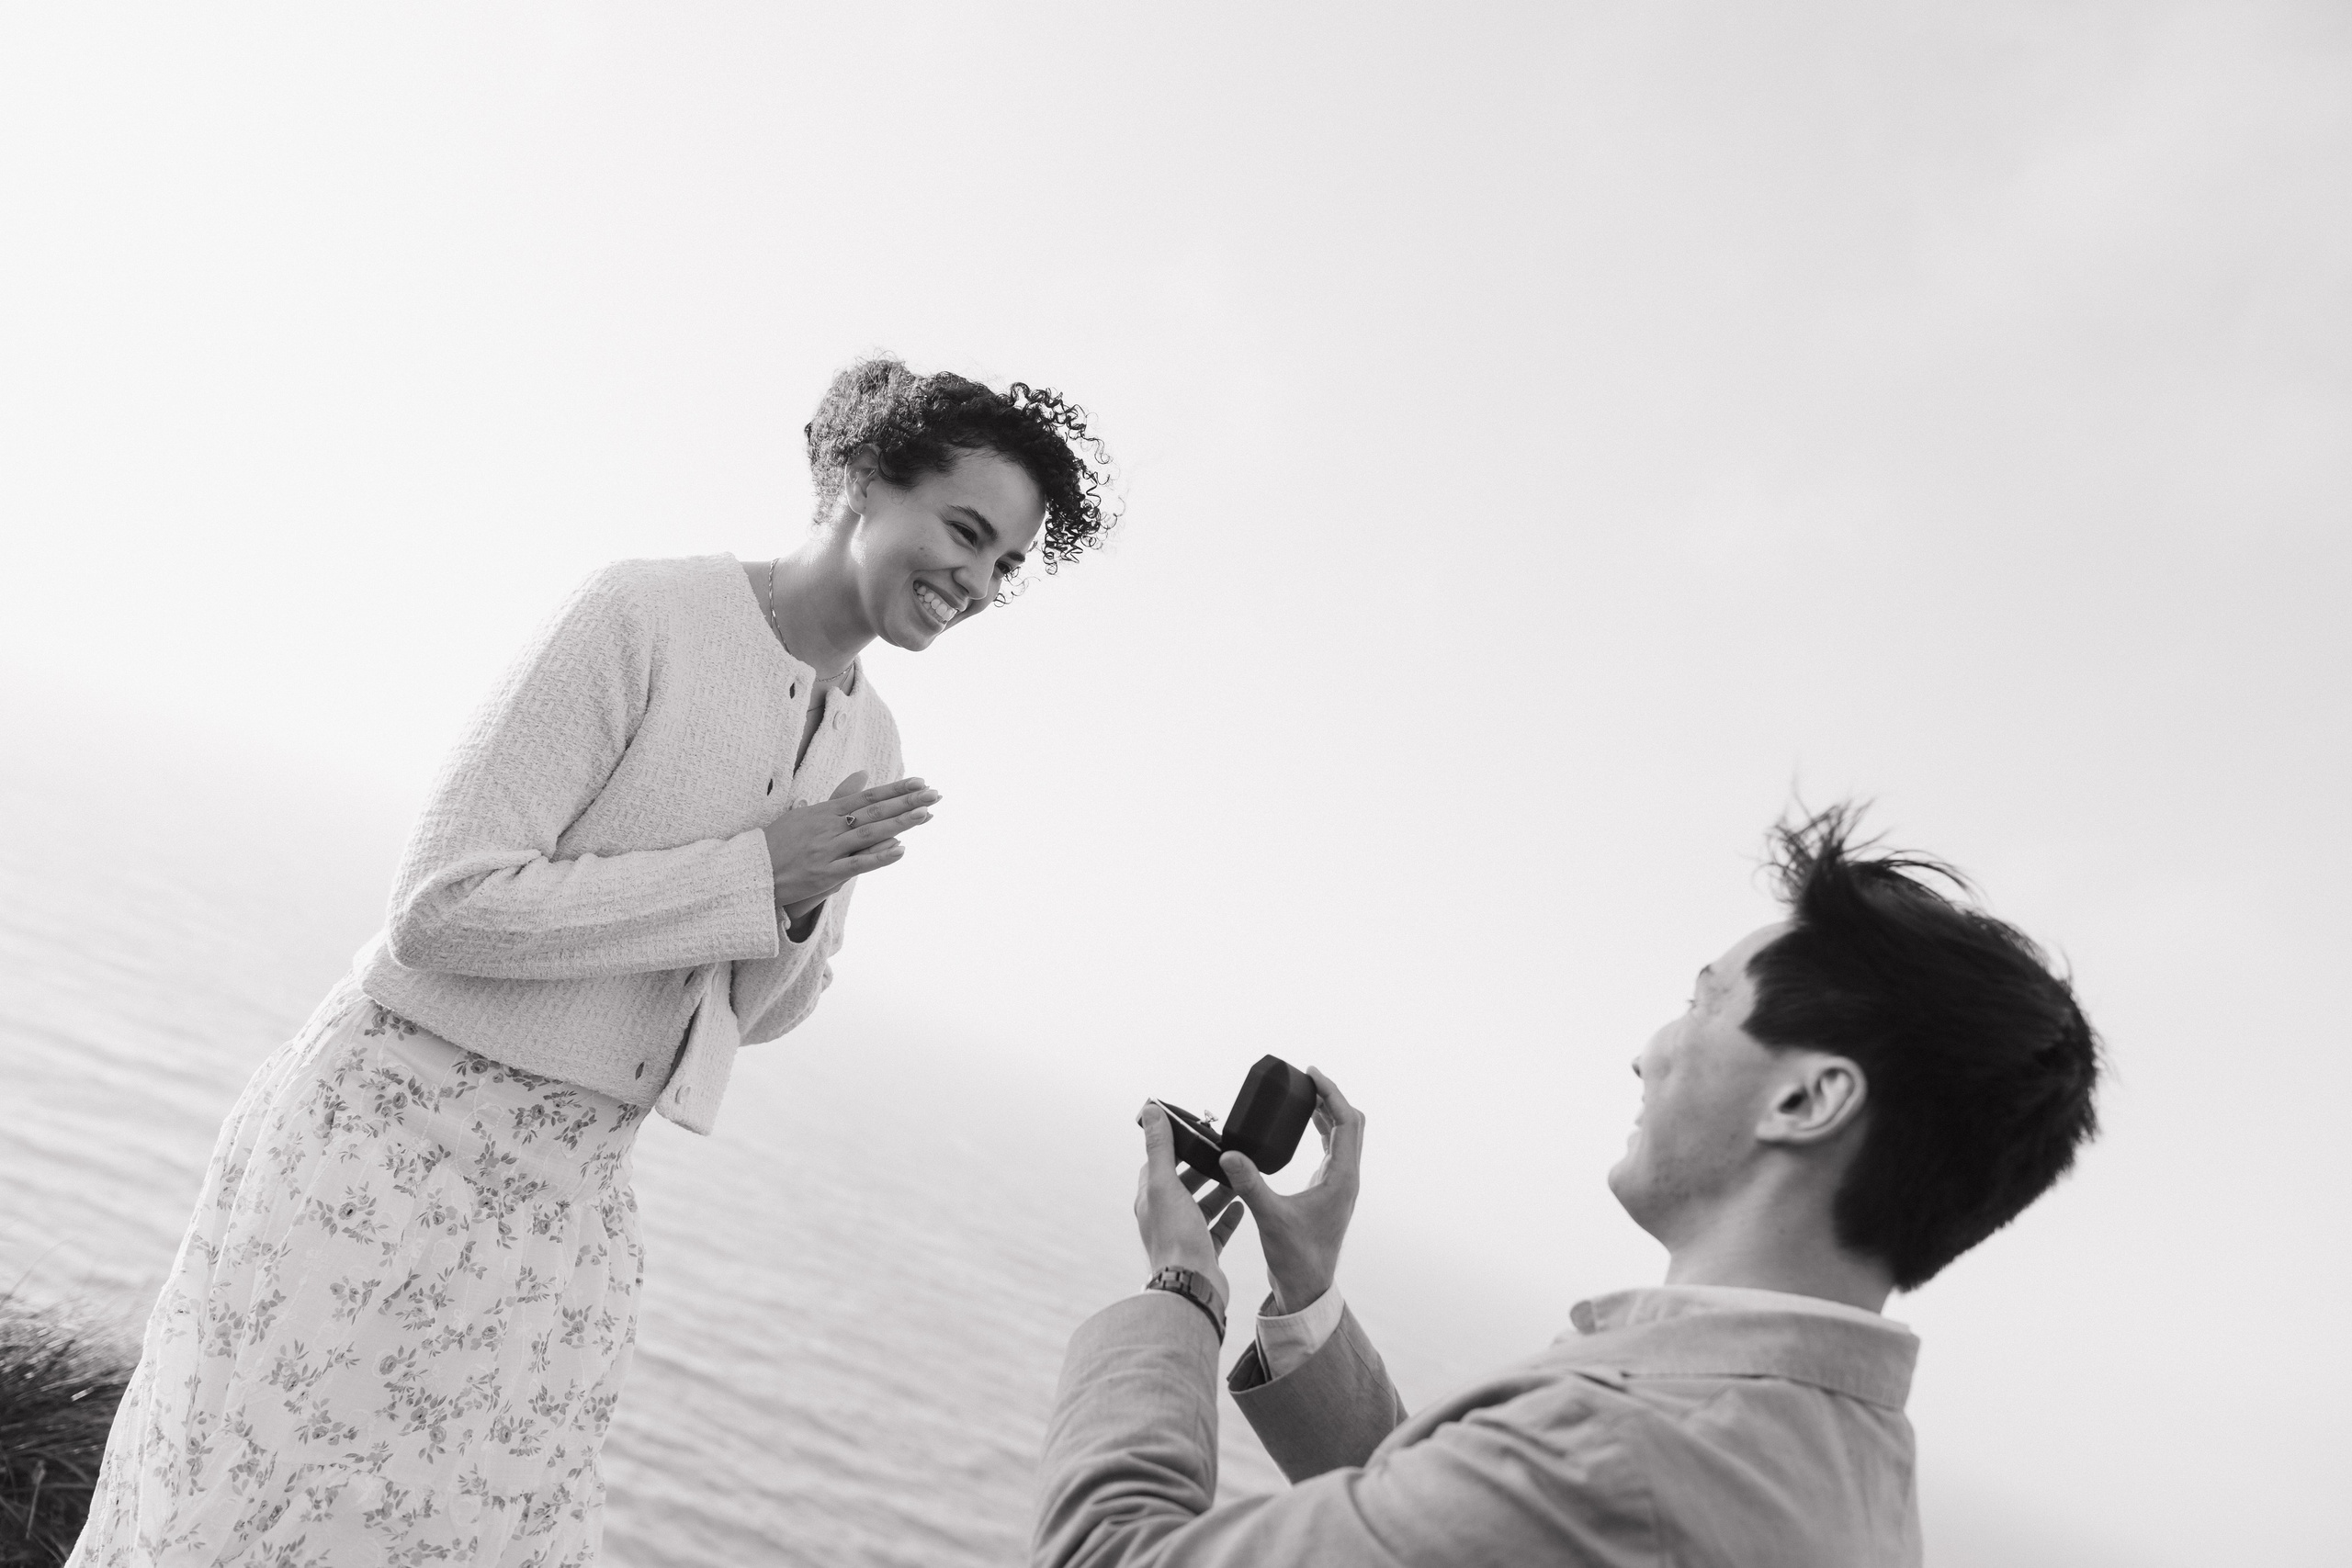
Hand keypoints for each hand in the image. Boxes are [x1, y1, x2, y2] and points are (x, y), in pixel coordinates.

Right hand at [762, 771, 938, 909]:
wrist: (750, 871)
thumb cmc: (779, 843)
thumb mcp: (806, 813)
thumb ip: (838, 797)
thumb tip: (864, 774)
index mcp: (824, 811)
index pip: (867, 797)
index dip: (895, 789)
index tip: (921, 782)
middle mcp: (827, 827)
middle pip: (873, 812)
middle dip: (906, 802)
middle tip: (934, 794)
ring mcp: (826, 850)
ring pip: (868, 834)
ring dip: (899, 824)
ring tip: (925, 814)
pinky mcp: (824, 874)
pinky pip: (856, 865)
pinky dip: (879, 857)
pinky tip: (901, 850)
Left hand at [1135, 1103, 1244, 1306]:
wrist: (1192, 1286)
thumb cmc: (1176, 1236)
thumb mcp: (1166, 1184)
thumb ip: (1160, 1147)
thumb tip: (1150, 1110)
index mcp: (1150, 1201)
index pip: (1158, 1166)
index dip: (1174, 1147)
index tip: (1195, 1133)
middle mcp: (1163, 1218)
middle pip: (1182, 1185)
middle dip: (1201, 1168)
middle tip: (1222, 1152)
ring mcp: (1184, 1237)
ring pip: (1201, 1206)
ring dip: (1218, 1190)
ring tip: (1237, 1174)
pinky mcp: (1204, 1253)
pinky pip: (1216, 1230)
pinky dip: (1228, 1216)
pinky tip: (1241, 1204)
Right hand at [1218, 1068, 1362, 1315]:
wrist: (1306, 1288)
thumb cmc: (1296, 1258)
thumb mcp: (1270, 1218)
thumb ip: (1251, 1185)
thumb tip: (1227, 1154)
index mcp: (1342, 1179)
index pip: (1347, 1123)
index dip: (1331, 1094)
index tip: (1311, 1074)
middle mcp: (1346, 1178)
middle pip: (1351, 1125)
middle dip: (1331, 1098)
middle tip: (1306, 1080)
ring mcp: (1339, 1185)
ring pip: (1343, 1137)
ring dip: (1328, 1113)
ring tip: (1305, 1094)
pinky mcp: (1329, 1191)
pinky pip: (1332, 1150)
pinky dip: (1323, 1131)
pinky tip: (1305, 1126)